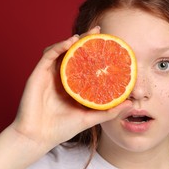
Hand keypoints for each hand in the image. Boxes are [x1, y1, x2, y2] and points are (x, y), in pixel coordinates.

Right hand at [10, 27, 131, 153]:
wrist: (37, 138)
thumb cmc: (61, 129)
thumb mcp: (89, 118)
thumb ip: (108, 111)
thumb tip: (131, 104)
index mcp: (72, 85)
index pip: (84, 64)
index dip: (95, 53)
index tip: (109, 44)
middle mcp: (61, 77)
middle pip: (73, 53)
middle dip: (85, 41)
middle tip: (99, 31)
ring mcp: (49, 75)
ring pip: (61, 51)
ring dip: (73, 41)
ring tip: (86, 36)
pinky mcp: (38, 74)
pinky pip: (48, 55)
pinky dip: (59, 46)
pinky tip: (71, 42)